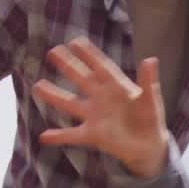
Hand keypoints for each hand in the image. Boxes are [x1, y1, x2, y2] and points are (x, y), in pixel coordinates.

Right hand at [32, 37, 169, 177]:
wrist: (149, 146)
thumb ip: (148, 81)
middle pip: (82, 79)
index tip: (76, 41)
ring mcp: (95, 116)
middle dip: (68, 66)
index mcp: (117, 87)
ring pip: (70, 104)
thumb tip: (151, 59)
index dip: (90, 54)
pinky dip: (59, 136)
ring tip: (37, 87)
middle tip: (53, 52)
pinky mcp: (93, 135)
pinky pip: (73, 135)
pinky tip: (43, 136)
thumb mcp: (151, 101)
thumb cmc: (150, 119)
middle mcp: (102, 98)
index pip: (101, 67)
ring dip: (54, 96)